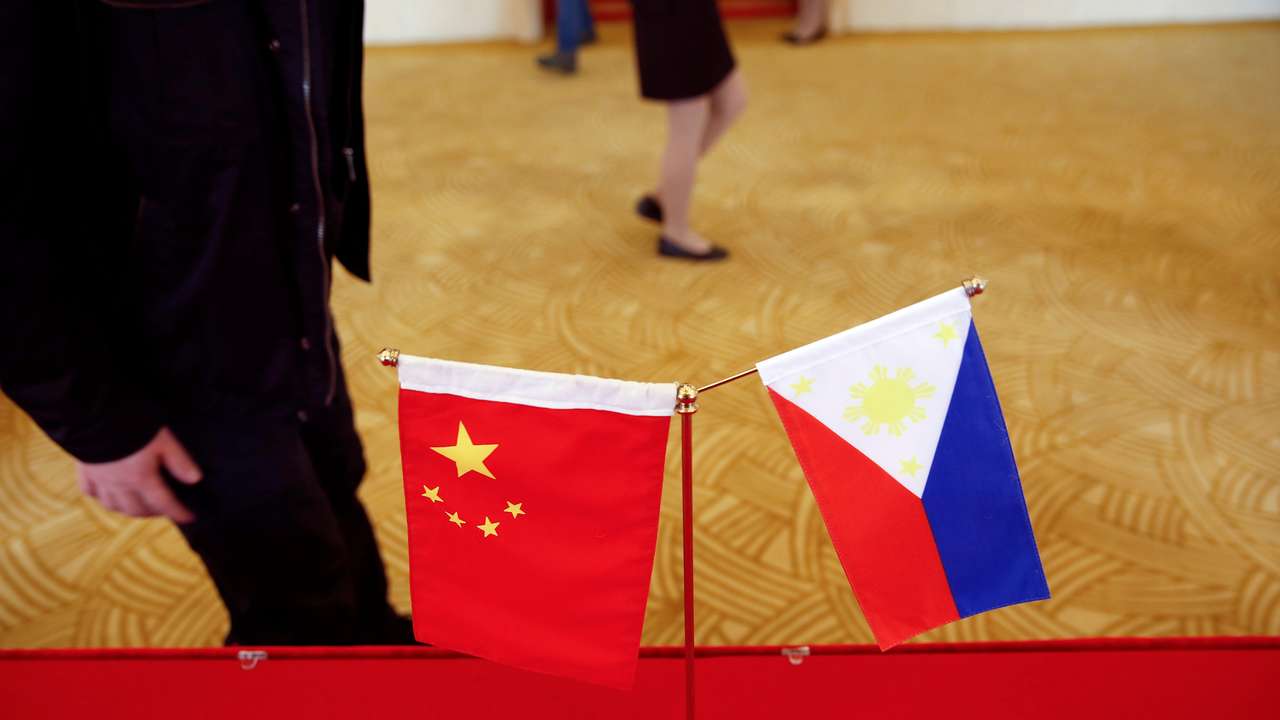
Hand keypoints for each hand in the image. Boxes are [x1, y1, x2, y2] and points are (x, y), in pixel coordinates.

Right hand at [77, 427, 202, 523]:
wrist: (94, 414)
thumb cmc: (133, 425)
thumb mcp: (164, 441)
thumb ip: (179, 461)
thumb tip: (195, 480)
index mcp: (141, 479)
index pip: (164, 503)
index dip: (179, 512)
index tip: (189, 518)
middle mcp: (119, 485)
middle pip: (137, 510)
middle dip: (153, 513)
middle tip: (164, 509)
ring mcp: (99, 480)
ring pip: (113, 506)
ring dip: (128, 509)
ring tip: (139, 505)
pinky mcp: (84, 471)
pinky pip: (91, 493)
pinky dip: (102, 498)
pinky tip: (109, 495)